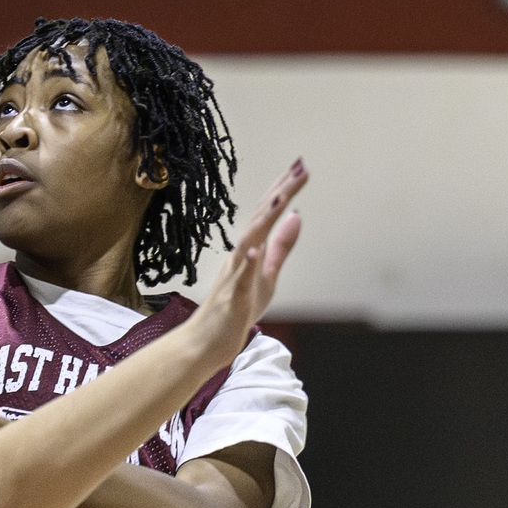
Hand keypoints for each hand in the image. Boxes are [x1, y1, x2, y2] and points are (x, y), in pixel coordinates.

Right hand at [188, 160, 306, 374]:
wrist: (207, 341)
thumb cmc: (236, 308)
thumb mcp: (268, 274)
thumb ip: (281, 246)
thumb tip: (296, 216)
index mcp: (250, 249)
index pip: (269, 213)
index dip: (284, 189)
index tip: (300, 166)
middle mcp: (240, 256)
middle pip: (261, 219)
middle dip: (280, 193)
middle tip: (299, 167)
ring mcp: (234, 276)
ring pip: (249, 242)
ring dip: (264, 220)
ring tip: (282, 198)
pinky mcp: (233, 299)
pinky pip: (240, 280)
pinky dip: (246, 264)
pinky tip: (254, 250)